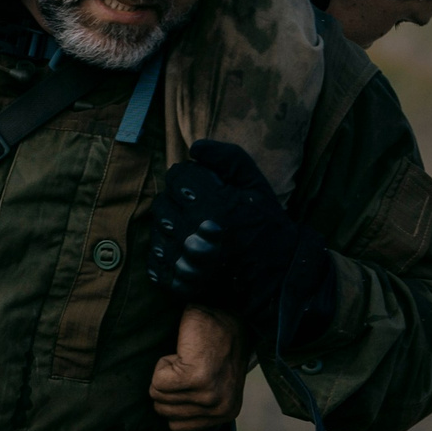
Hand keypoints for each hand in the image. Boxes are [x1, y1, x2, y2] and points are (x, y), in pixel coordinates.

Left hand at [144, 140, 333, 350]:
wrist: (276, 271)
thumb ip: (227, 158)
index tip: (200, 188)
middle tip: (195, 212)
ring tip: (190, 234)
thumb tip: (194, 147)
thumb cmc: (266, 224)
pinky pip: (155, 263)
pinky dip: (164, 258)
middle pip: (161, 204)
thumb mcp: (255, 183)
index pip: (176, 177)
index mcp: (212, 204)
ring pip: (156, 233)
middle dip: (175, 203)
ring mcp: (185, 260)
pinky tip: (182, 255)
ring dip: (169, 231)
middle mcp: (194, 231)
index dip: (187, 178)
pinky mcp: (180, 283)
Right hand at [150, 306, 248, 430]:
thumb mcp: (213, 383)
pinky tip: (183, 352)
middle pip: (164, 411)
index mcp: (226, 413)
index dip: (174, 397)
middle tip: (190, 364)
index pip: (176, 426)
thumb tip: (171, 420)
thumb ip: (198, 405)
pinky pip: (158, 381)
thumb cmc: (214, 342)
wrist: (222, 310)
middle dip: (169, 384)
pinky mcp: (195, 378)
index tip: (193, 376)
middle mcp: (220, 409)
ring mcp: (208, 395)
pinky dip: (163, 363)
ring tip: (188, 357)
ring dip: (167, 372)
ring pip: (158, 395)